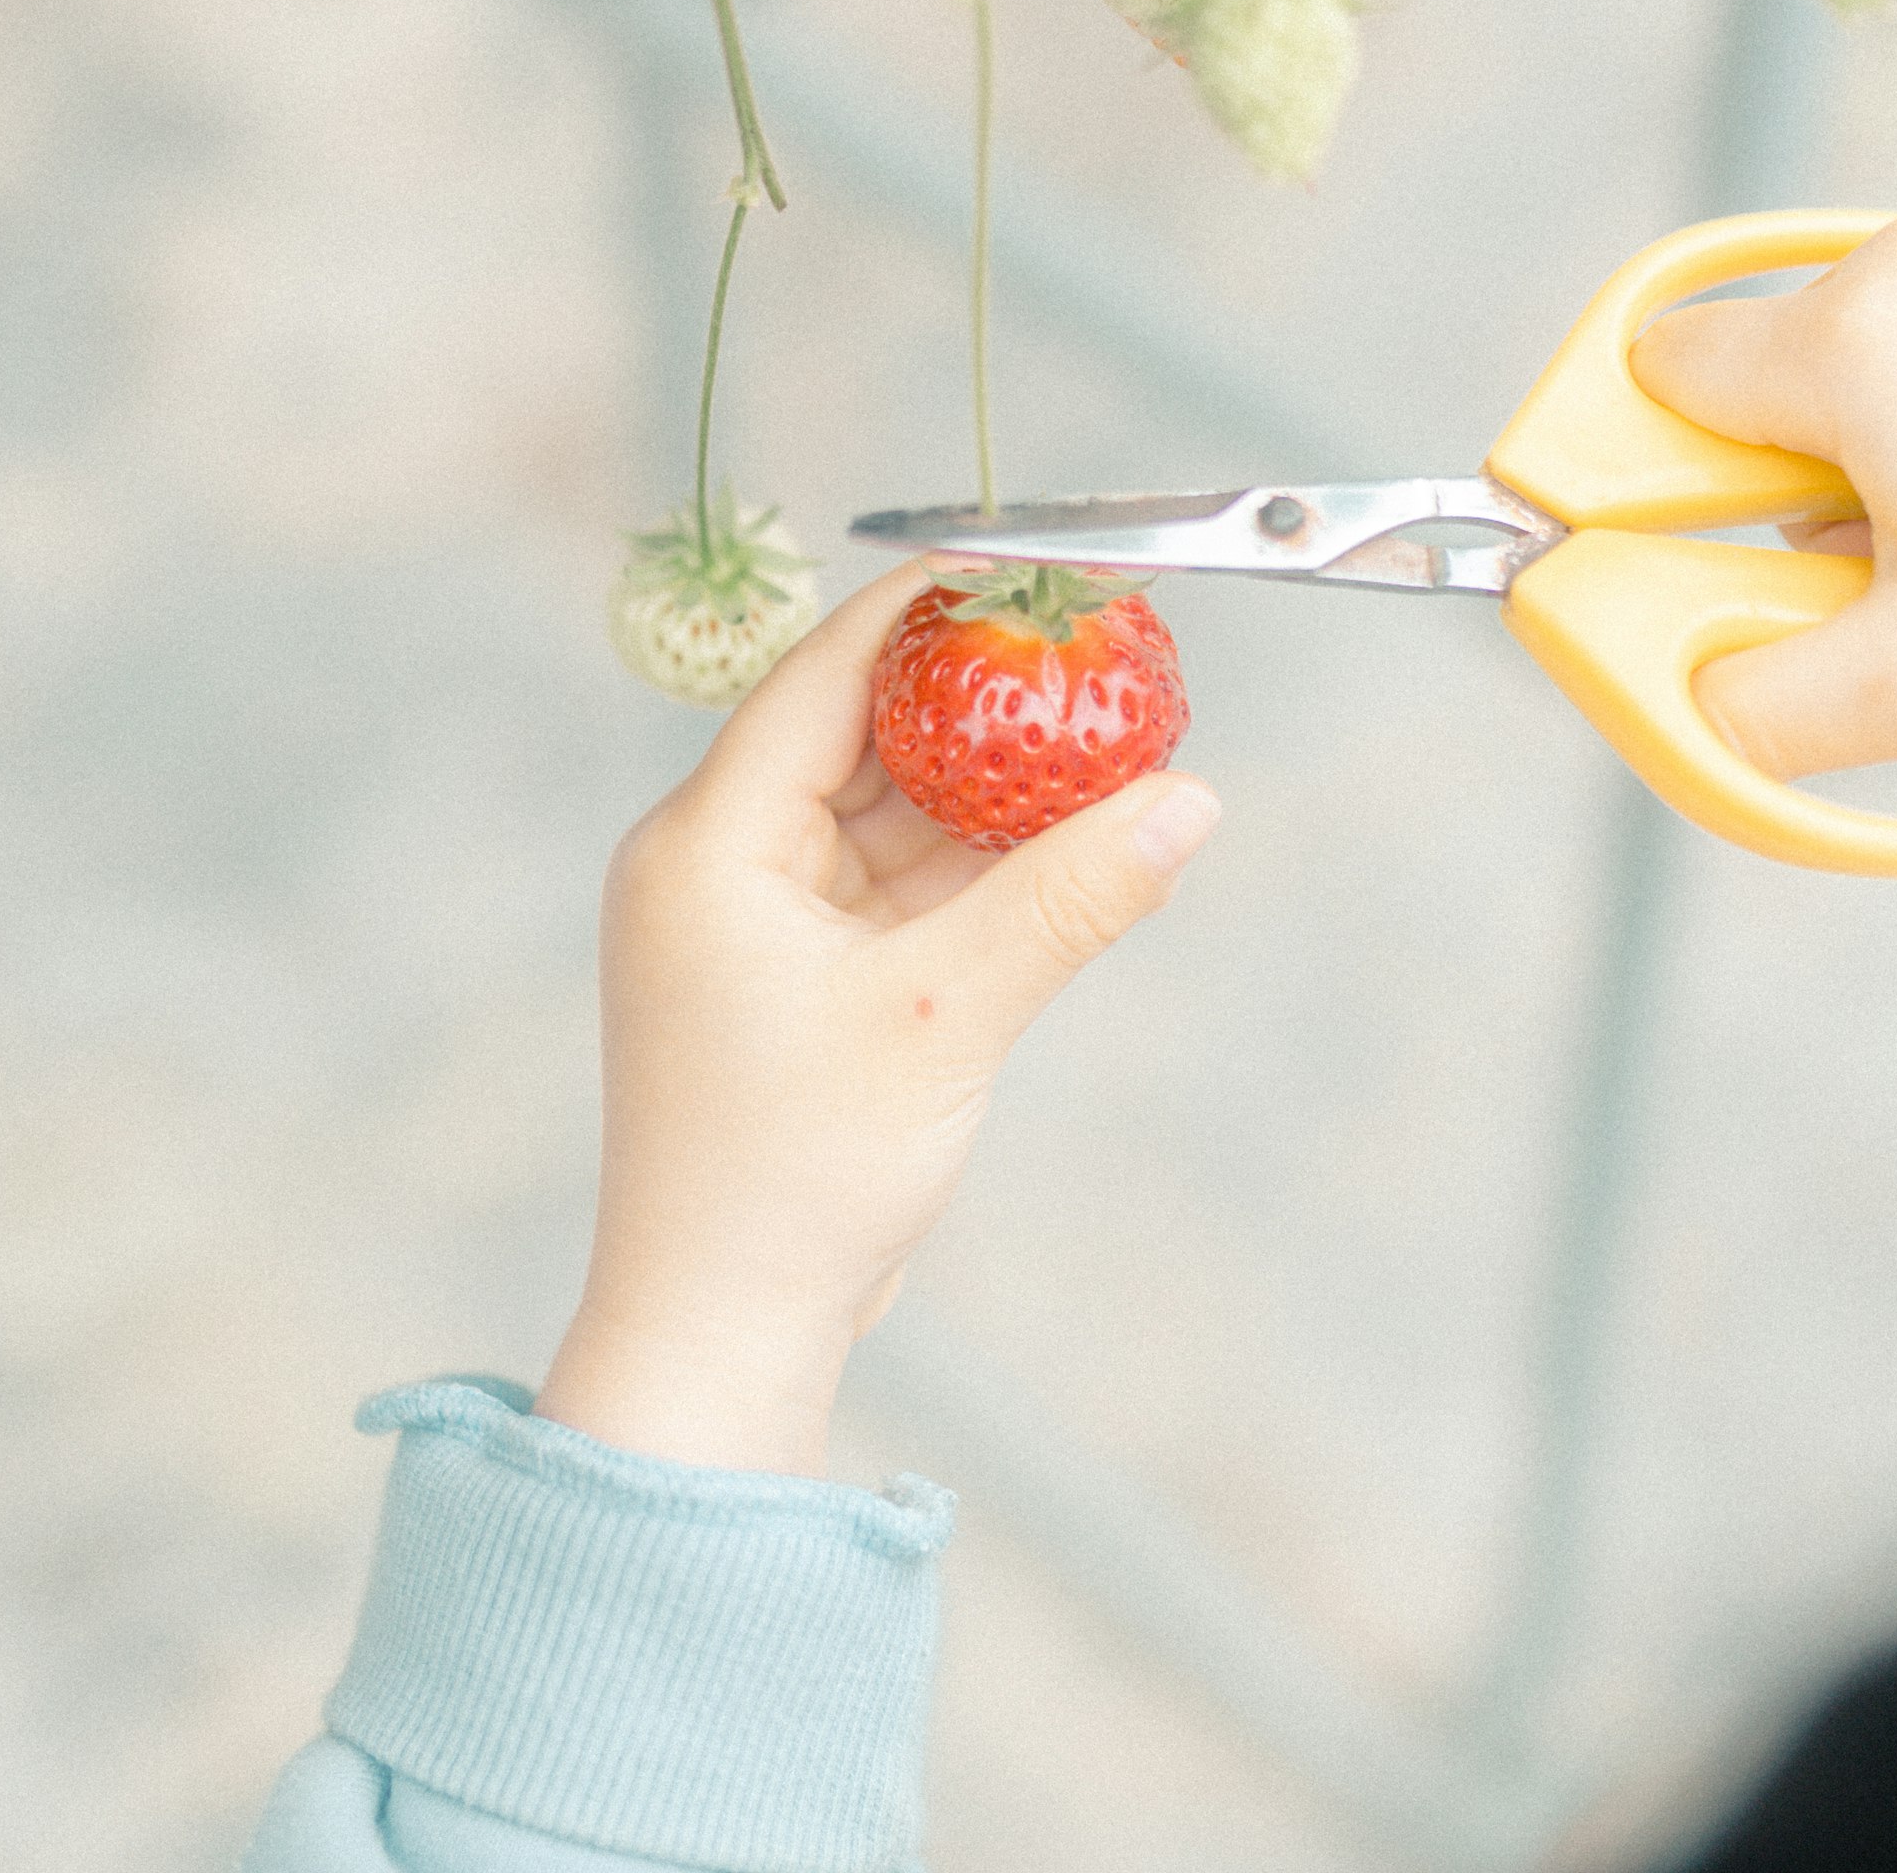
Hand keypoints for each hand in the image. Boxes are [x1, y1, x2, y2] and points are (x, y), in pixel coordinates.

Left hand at [535, 564, 1221, 1475]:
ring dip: (1001, 792)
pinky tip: (1090, 849)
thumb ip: (1069, 898)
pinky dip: (986, 872)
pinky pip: (904, 891)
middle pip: (867, 735)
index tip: (1031, 564)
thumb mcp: (947, 1019)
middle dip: (988, 700)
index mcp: (707, 843)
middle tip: (1102, 651)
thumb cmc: (790, 1179)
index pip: (827, 673)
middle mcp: (719, 865)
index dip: (931, 607)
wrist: (721, 1332)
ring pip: (896, 816)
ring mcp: (759, 927)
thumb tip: (1190, 802)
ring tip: (1122, 742)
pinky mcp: (803, 984)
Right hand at [1630, 208, 1896, 778]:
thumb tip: (1678, 700)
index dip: (1653, 478)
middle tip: (1880, 585)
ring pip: (1878, 356)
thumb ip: (1747, 705)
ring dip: (1885, 459)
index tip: (1703, 556)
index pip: (1660, 376)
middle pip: (1768, 366)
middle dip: (1784, 485)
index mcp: (1853, 335)